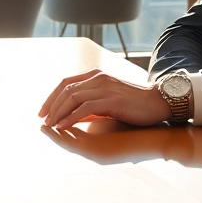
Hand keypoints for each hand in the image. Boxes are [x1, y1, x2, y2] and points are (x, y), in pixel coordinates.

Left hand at [37, 69, 172, 129]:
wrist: (159, 102)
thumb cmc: (136, 104)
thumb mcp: (110, 99)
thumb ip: (92, 103)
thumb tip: (74, 115)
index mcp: (97, 75)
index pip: (66, 83)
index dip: (52, 97)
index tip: (43, 111)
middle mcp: (98, 77)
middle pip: (66, 89)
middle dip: (50, 105)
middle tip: (42, 120)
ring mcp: (104, 87)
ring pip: (72, 97)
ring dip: (57, 112)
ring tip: (50, 126)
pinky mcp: (111, 99)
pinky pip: (84, 108)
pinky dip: (70, 118)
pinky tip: (63, 127)